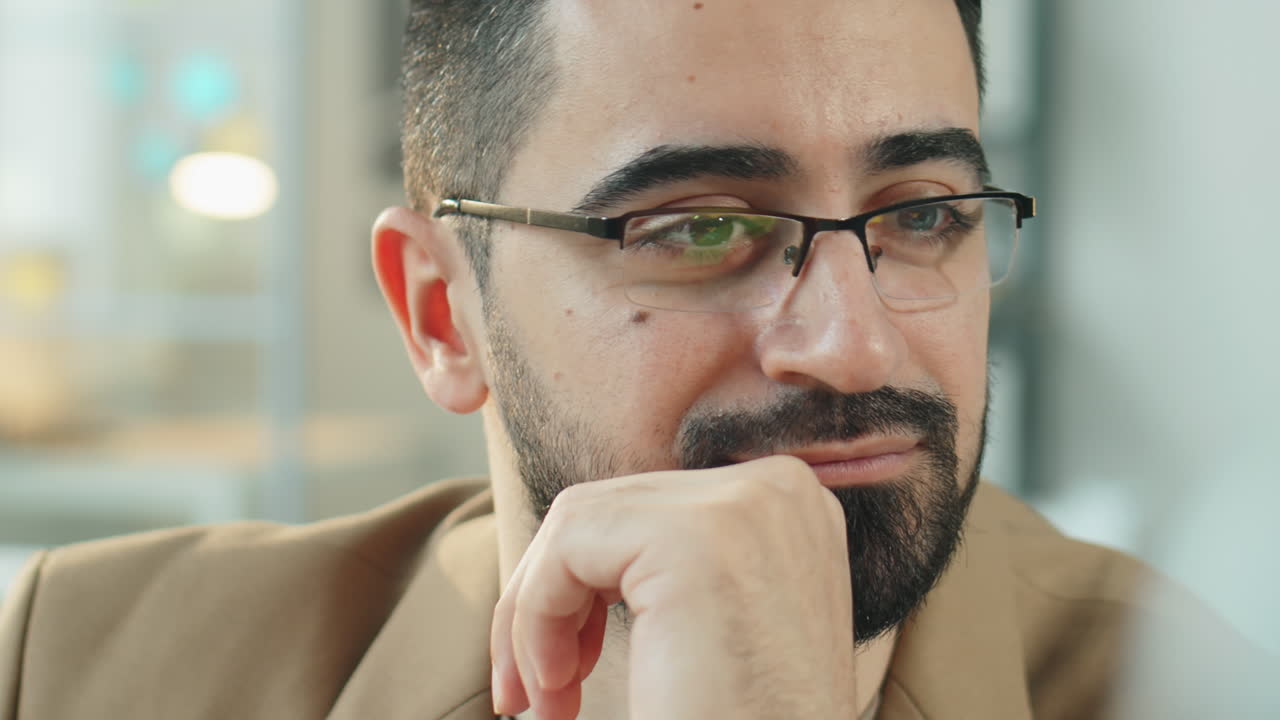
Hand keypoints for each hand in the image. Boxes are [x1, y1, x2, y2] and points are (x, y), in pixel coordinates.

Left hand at [490, 455, 856, 719]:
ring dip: (536, 617)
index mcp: (791, 508)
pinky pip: (566, 545)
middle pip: (612, 508)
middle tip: (543, 697)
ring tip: (548, 702)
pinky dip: (534, 618)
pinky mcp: (693, 537)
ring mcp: (744, 505)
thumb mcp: (716, 626)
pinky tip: (558, 688)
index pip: (651, 508)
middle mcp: (780, 490)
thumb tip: (577, 530)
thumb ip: (673, 565)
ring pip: (577, 521)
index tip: (564, 670)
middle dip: (552, 603)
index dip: (589, 585)